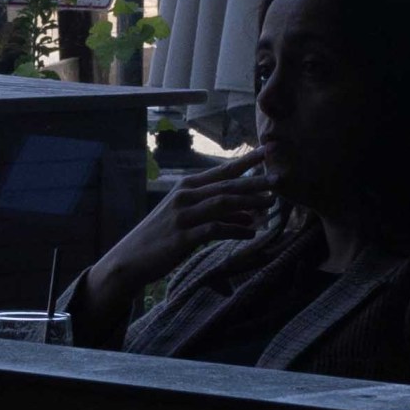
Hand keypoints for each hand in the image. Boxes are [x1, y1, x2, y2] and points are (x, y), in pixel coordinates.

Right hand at [71, 154, 275, 338]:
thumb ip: (216, 213)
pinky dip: (236, 230)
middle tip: (279, 178)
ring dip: (249, 203)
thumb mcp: (187, 218)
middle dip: (255, 180)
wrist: (130, 259)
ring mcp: (183, 216)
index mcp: (186, 187)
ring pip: (223, 203)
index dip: (246, 161)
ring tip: (271, 204)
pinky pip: (215, 229)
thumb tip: (247, 213)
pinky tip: (251, 233)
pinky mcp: (183, 237)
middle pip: (226, 185)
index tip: (267, 150)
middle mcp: (185, 196)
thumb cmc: (160, 237)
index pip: (221, 170)